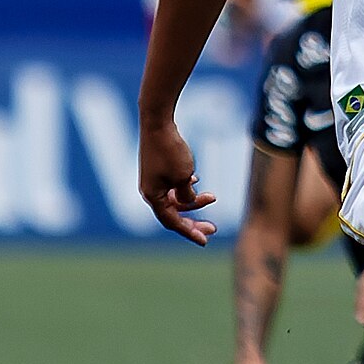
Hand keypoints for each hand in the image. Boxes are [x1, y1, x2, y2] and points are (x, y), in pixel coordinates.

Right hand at [138, 119, 217, 243]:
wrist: (157, 122)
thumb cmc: (170, 150)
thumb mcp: (184, 177)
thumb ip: (187, 195)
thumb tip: (188, 203)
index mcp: (153, 197)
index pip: (172, 222)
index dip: (189, 232)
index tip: (206, 240)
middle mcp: (150, 191)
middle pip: (173, 214)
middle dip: (193, 221)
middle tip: (213, 228)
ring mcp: (152, 180)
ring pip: (174, 199)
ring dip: (193, 201)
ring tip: (211, 197)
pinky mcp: (156, 169)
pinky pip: (171, 185)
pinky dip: (184, 188)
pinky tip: (197, 181)